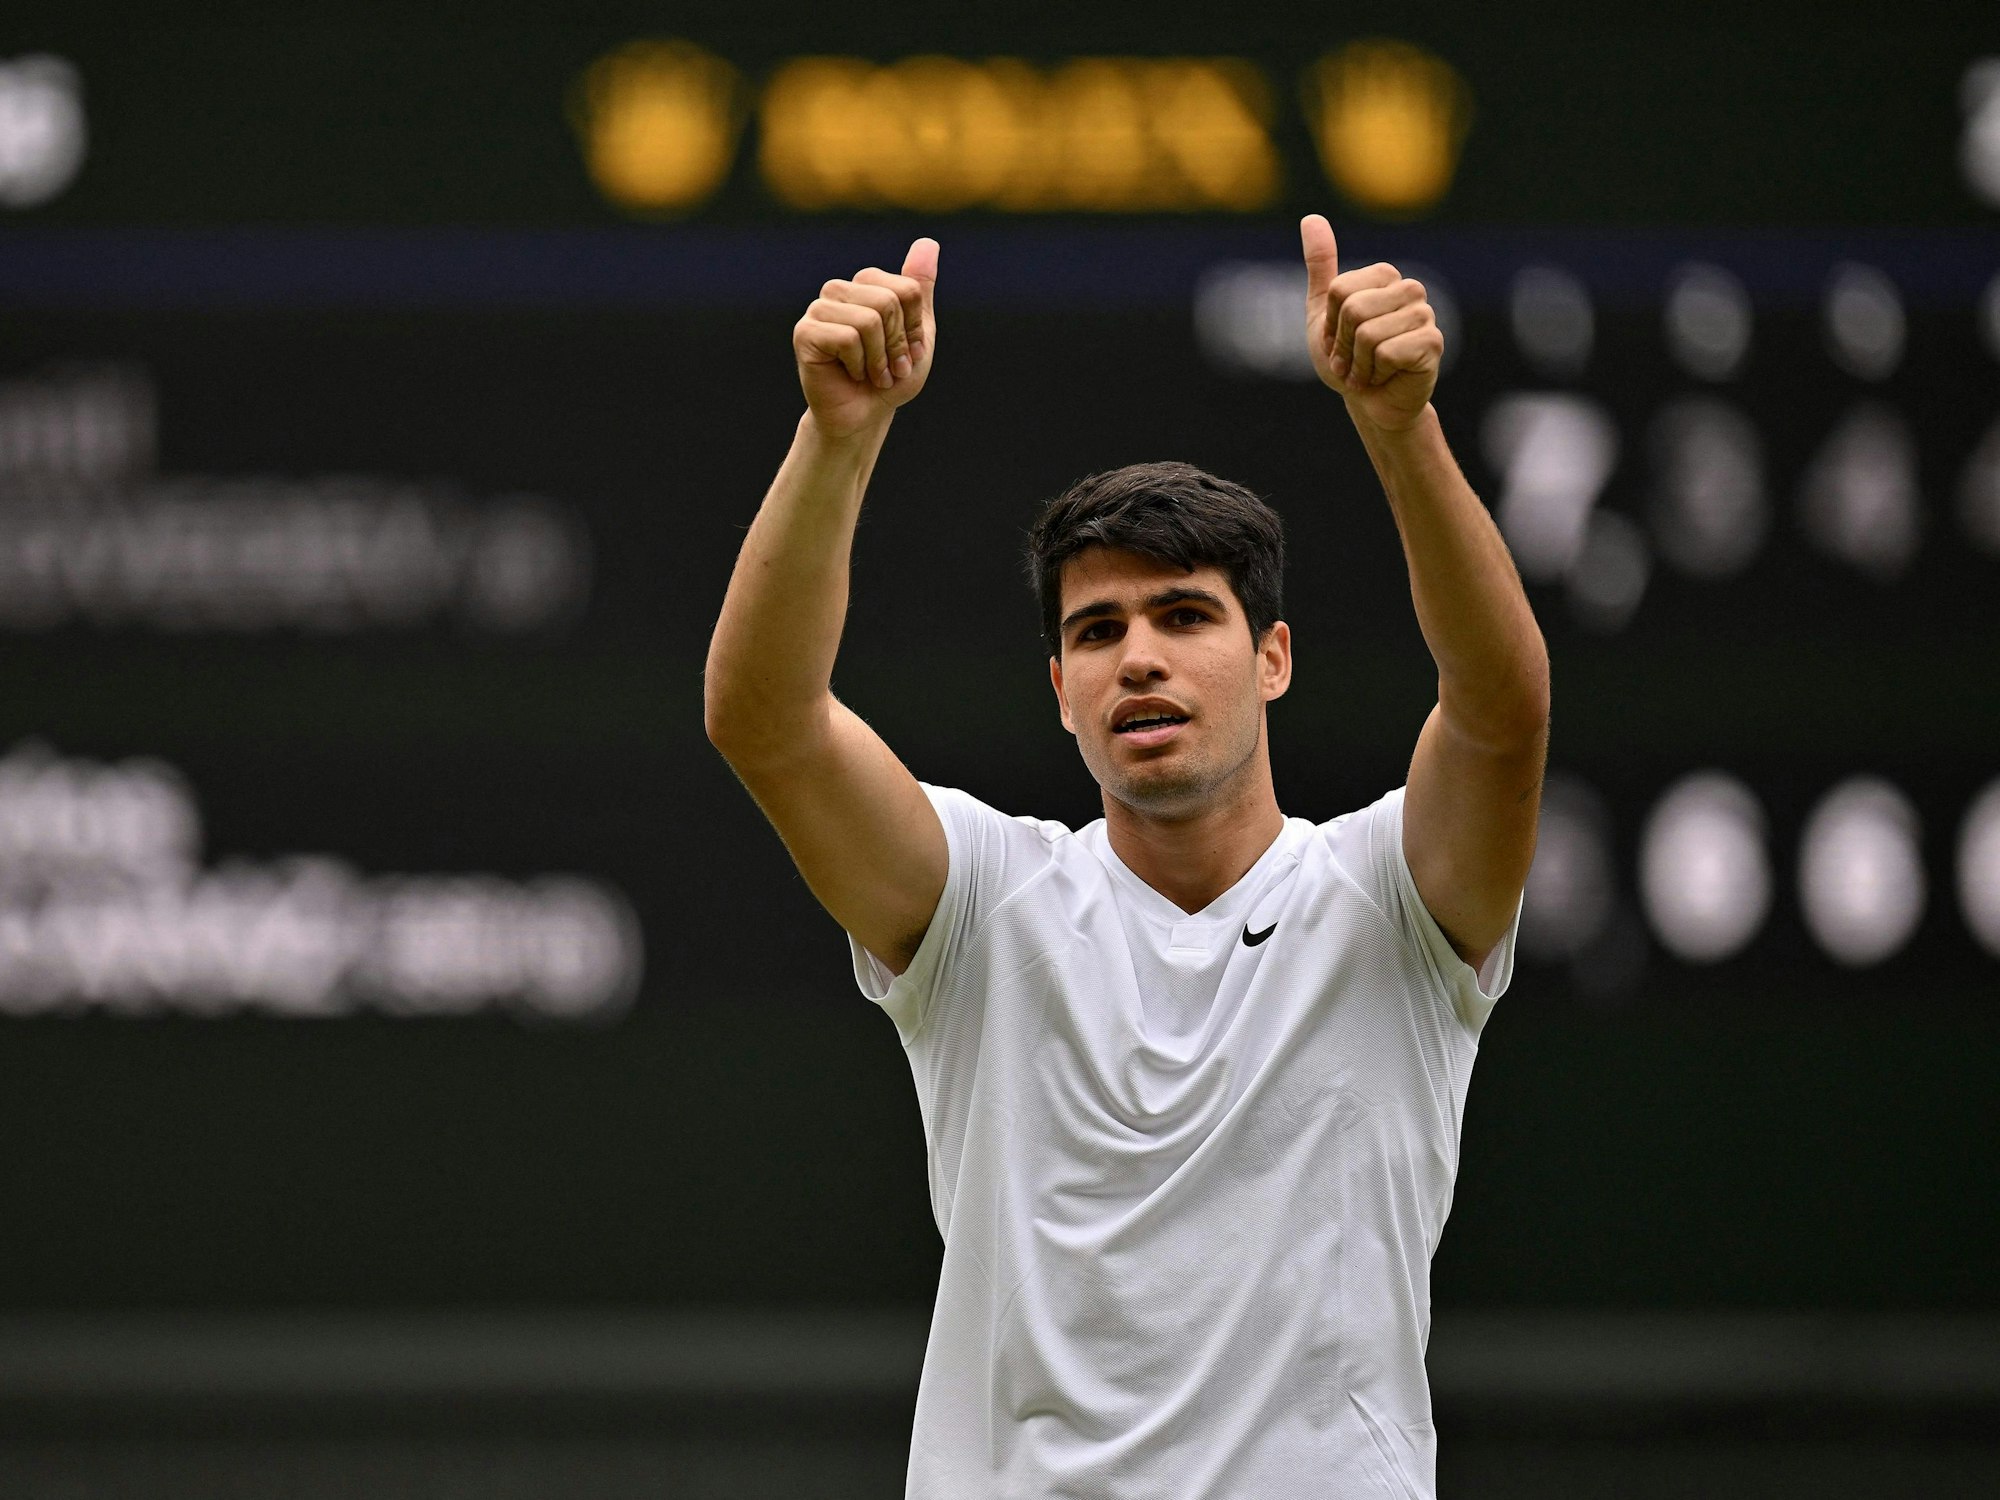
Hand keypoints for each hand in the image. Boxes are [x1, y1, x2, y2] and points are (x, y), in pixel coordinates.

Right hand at [794, 237, 938, 437]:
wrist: (863, 416)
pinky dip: (859, 365)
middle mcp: (839, 289)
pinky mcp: (804, 332)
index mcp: (866, 284)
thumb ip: (919, 289)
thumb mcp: (917, 333)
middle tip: (889, 368)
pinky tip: (851, 375)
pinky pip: (847, 338)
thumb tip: (928, 241)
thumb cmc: (889, 377)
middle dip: (897, 344)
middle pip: (888, 301)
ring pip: (869, 319)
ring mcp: (819, 309)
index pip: (907, 289)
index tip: (907, 353)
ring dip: (879, 358)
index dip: (913, 329)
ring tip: (872, 374)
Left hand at [1300, 214, 1440, 431]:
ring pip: (1368, 334)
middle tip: (1353, 361)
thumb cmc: (1349, 360)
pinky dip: (1375, 373)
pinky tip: (1385, 377)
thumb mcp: (1324, 313)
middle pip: (1354, 309)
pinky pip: (1386, 353)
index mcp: (1385, 277)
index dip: (1332, 324)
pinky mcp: (1432, 343)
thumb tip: (1311, 217)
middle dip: (1343, 346)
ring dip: (1358, 364)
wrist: (1371, 404)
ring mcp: (1425, 315)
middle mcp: (1410, 289)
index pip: (1340, 290)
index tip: (1340, 341)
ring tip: (1369, 370)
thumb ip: (1321, 266)